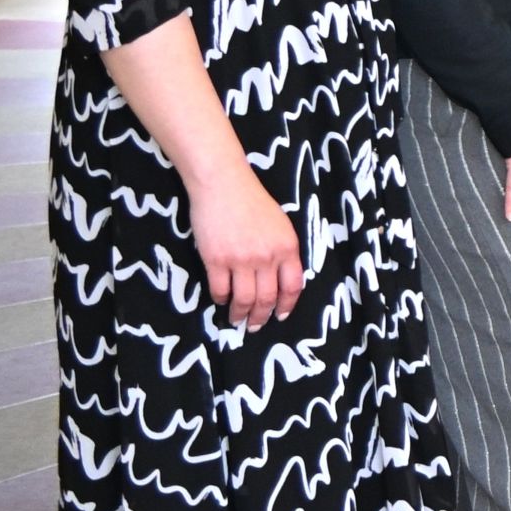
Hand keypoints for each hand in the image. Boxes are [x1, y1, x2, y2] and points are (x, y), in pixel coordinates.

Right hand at [189, 164, 303, 330]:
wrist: (223, 184)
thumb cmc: (252, 201)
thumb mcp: (280, 225)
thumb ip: (283, 250)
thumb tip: (279, 278)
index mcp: (287, 247)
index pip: (293, 286)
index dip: (287, 305)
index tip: (280, 315)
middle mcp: (267, 257)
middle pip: (267, 298)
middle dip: (261, 317)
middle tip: (255, 326)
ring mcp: (241, 260)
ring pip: (244, 299)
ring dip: (240, 314)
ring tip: (236, 319)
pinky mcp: (216, 260)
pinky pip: (220, 290)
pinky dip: (220, 299)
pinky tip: (220, 300)